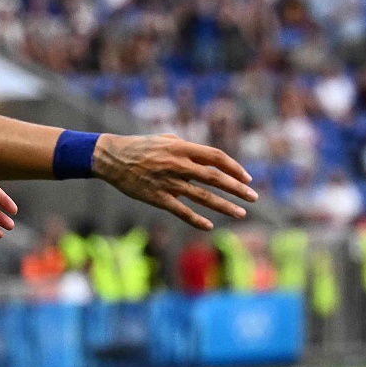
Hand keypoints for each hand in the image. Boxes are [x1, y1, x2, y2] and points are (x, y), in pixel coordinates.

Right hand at [95, 134, 258, 229]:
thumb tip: (207, 157)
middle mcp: (179, 165)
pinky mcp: (157, 197)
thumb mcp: (166, 139)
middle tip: (253, 198)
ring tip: (241, 214)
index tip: (247, 178)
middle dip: (237, 189)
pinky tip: (209, 227)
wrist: (111, 158)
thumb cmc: (141, 146)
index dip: (235, 168)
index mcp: (182, 148)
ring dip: (224, 206)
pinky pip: (181, 211)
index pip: (216, 157)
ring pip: (203, 197)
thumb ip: (188, 147)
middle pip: (215, 178)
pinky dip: (196, 220)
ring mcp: (169, 182)